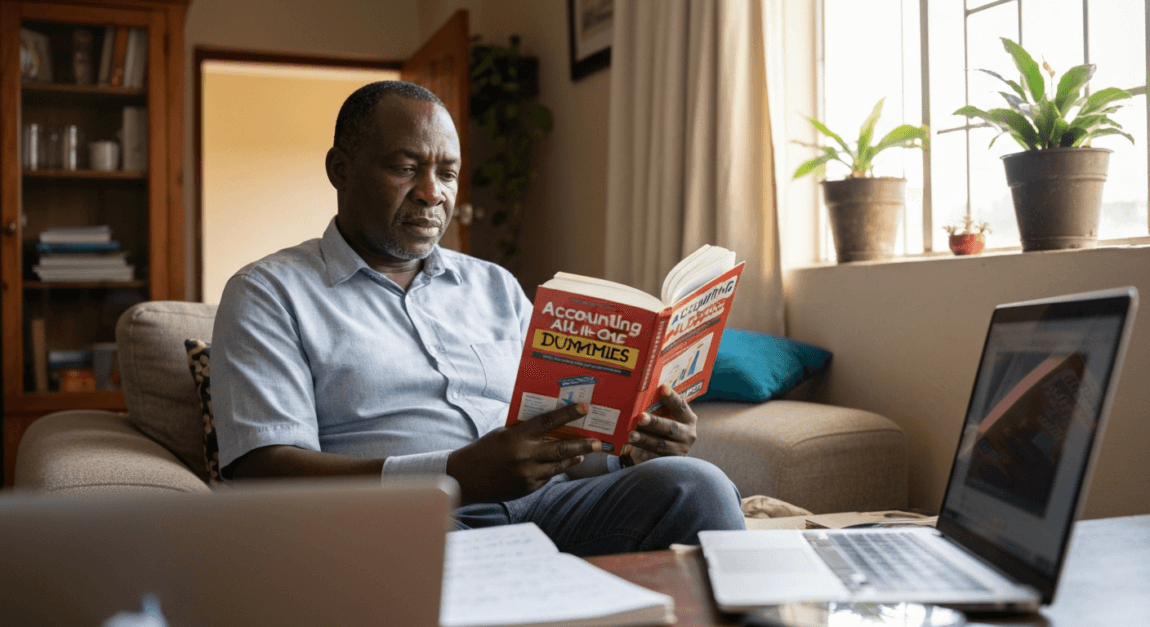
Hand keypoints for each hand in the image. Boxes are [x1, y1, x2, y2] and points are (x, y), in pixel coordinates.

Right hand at [447, 402, 601, 503]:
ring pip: (559, 465)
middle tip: (598, 442)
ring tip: (585, 452)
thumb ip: (526, 431)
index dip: (569, 413)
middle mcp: (525, 456)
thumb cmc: (485, 449)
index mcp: (518, 437)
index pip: (549, 422)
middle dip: (583, 445)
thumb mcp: (504, 433)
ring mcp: (528, 475)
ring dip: (574, 458)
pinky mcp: (528, 488)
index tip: (585, 407)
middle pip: (562, 449)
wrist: (467, 477)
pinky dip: (556, 469)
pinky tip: (563, 464)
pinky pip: (548, 477)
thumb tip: (550, 425)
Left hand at [626, 385, 697, 464]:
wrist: (662, 454)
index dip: (672, 397)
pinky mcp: (669, 462)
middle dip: (655, 422)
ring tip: (631, 435)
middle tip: (641, 418)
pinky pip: (655, 457)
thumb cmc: (661, 428)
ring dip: (645, 439)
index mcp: (688, 418)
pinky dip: (643, 452)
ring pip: (661, 444)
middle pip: (671, 427)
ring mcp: (679, 450)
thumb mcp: (664, 417)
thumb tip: (639, 396)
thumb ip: (657, 408)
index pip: (680, 405)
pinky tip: (632, 449)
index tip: (663, 388)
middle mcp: (687, 434)